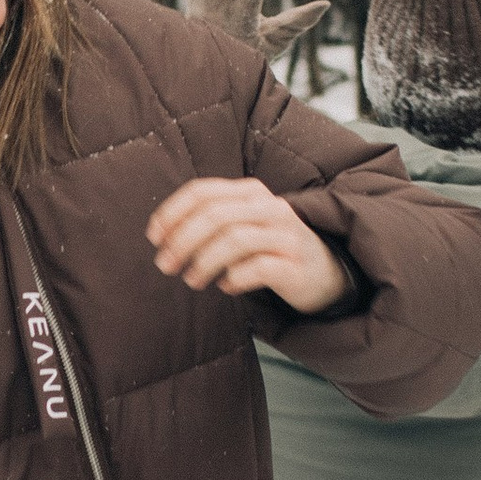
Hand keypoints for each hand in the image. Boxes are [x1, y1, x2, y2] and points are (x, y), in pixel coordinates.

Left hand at [148, 175, 351, 315]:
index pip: (204, 192)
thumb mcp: (244, 223)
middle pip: (215, 215)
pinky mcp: (295, 265)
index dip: (173, 213)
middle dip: (182, 240)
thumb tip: (164, 235)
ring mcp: (285, 235)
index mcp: (251, 192)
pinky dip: (235, 278)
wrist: (325, 271)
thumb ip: (211, 220)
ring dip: (204, 262)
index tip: (155, 237)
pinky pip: (258, 268)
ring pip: (234, 240)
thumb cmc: (272, 248)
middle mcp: (270, 207)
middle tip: (165, 265)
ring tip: (192, 280)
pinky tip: (227, 288)